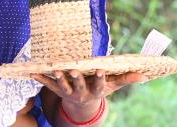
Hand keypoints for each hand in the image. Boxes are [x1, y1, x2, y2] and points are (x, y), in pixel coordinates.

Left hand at [32, 69, 147, 118]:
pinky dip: (40, 78)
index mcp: (95, 91)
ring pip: (62, 86)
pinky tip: (32, 72)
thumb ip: (126, 79)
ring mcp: (68, 92)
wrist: (81, 105)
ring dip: (59, 79)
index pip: (99, 85)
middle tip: (74, 71)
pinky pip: (48, 84)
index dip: (100, 79)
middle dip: (76, 79)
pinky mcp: (57, 90)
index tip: (101, 71)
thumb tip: (145, 75)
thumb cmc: (99, 89)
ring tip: (56, 71)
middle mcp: (82, 93)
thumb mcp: (112, 86)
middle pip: (79, 86)